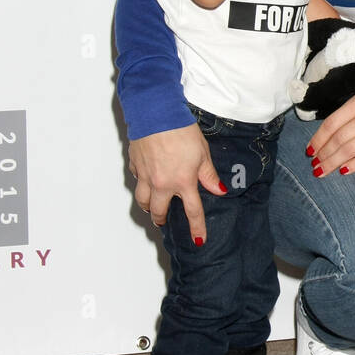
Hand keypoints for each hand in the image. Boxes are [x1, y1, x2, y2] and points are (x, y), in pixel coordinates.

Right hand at [128, 124, 224, 240]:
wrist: (155, 113)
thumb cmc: (180, 130)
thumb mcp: (202, 152)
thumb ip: (208, 174)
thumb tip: (218, 190)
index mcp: (183, 181)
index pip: (192, 212)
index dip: (197, 228)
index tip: (198, 240)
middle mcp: (162, 183)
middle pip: (158, 212)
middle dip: (161, 220)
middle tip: (164, 221)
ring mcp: (146, 175)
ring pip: (143, 201)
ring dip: (148, 206)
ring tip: (152, 206)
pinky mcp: (135, 165)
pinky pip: (137, 181)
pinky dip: (141, 184)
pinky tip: (146, 179)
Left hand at [308, 92, 354, 175]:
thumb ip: (346, 118)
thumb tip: (322, 139)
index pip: (332, 123)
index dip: (318, 139)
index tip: (309, 152)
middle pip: (339, 138)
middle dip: (323, 154)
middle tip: (314, 165)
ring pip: (350, 149)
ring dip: (333, 163)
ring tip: (322, 171)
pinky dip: (354, 165)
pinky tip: (344, 171)